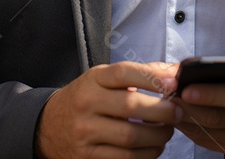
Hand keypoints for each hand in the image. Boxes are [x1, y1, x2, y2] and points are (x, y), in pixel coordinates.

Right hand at [35, 62, 177, 158]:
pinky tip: (153, 148)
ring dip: (158, 137)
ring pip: (130, 137)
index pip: (124, 73)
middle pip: (131, 107)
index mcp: (93, 80)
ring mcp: (85, 132)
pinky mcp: (87, 157)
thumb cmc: (85, 99)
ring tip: (167, 131)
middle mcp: (86, 104)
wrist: (46, 126)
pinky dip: (146, 155)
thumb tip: (175, 73)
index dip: (152, 77)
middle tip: (178, 112)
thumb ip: (138, 75)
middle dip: (163, 111)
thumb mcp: (103, 79)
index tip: (174, 84)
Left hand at [172, 54, 224, 156]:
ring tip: (169, 105)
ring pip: (212, 131)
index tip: (188, 89)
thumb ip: (220, 63)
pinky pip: (210, 141)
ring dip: (187, 119)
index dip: (213, 95)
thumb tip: (181, 68)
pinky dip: (192, 130)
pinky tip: (180, 117)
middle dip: (191, 108)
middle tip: (168, 97)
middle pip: (221, 117)